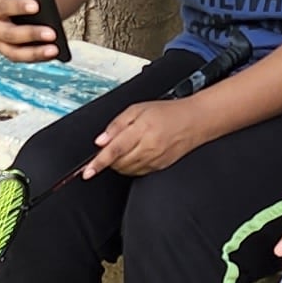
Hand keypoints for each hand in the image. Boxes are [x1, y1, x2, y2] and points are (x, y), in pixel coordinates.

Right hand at [0, 0, 63, 61]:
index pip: (1, 4)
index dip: (17, 6)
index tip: (37, 6)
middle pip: (7, 32)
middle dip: (30, 33)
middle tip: (51, 33)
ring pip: (13, 50)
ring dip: (35, 51)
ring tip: (54, 48)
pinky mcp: (7, 48)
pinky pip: (21, 56)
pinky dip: (37, 55)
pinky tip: (53, 52)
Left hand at [89, 98, 211, 177]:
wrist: (194, 121)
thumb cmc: (167, 112)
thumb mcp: (137, 109)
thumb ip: (116, 125)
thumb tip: (100, 141)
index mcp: (141, 130)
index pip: (114, 150)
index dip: (98, 163)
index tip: (87, 172)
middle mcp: (148, 148)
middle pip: (118, 163)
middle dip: (108, 158)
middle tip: (110, 146)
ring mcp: (154, 160)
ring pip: (126, 170)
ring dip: (118, 163)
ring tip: (125, 147)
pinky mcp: (159, 167)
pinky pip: (137, 172)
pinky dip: (129, 166)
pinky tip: (134, 154)